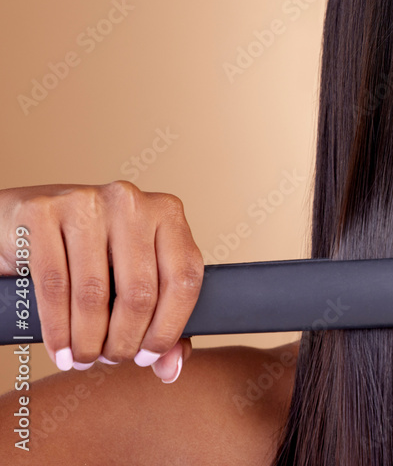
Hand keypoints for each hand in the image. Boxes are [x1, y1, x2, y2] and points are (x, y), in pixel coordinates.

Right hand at [0, 181, 203, 383]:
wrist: (29, 222)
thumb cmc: (92, 253)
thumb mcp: (133, 277)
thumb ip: (161, 320)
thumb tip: (171, 368)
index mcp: (167, 212)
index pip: (185, 278)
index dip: (169, 327)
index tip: (150, 355)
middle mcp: (131, 202)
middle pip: (140, 291)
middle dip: (125, 340)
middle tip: (112, 358)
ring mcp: (87, 202)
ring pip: (95, 294)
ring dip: (89, 340)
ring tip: (84, 358)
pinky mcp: (44, 213)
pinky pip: (54, 286)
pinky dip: (58, 329)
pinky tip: (62, 349)